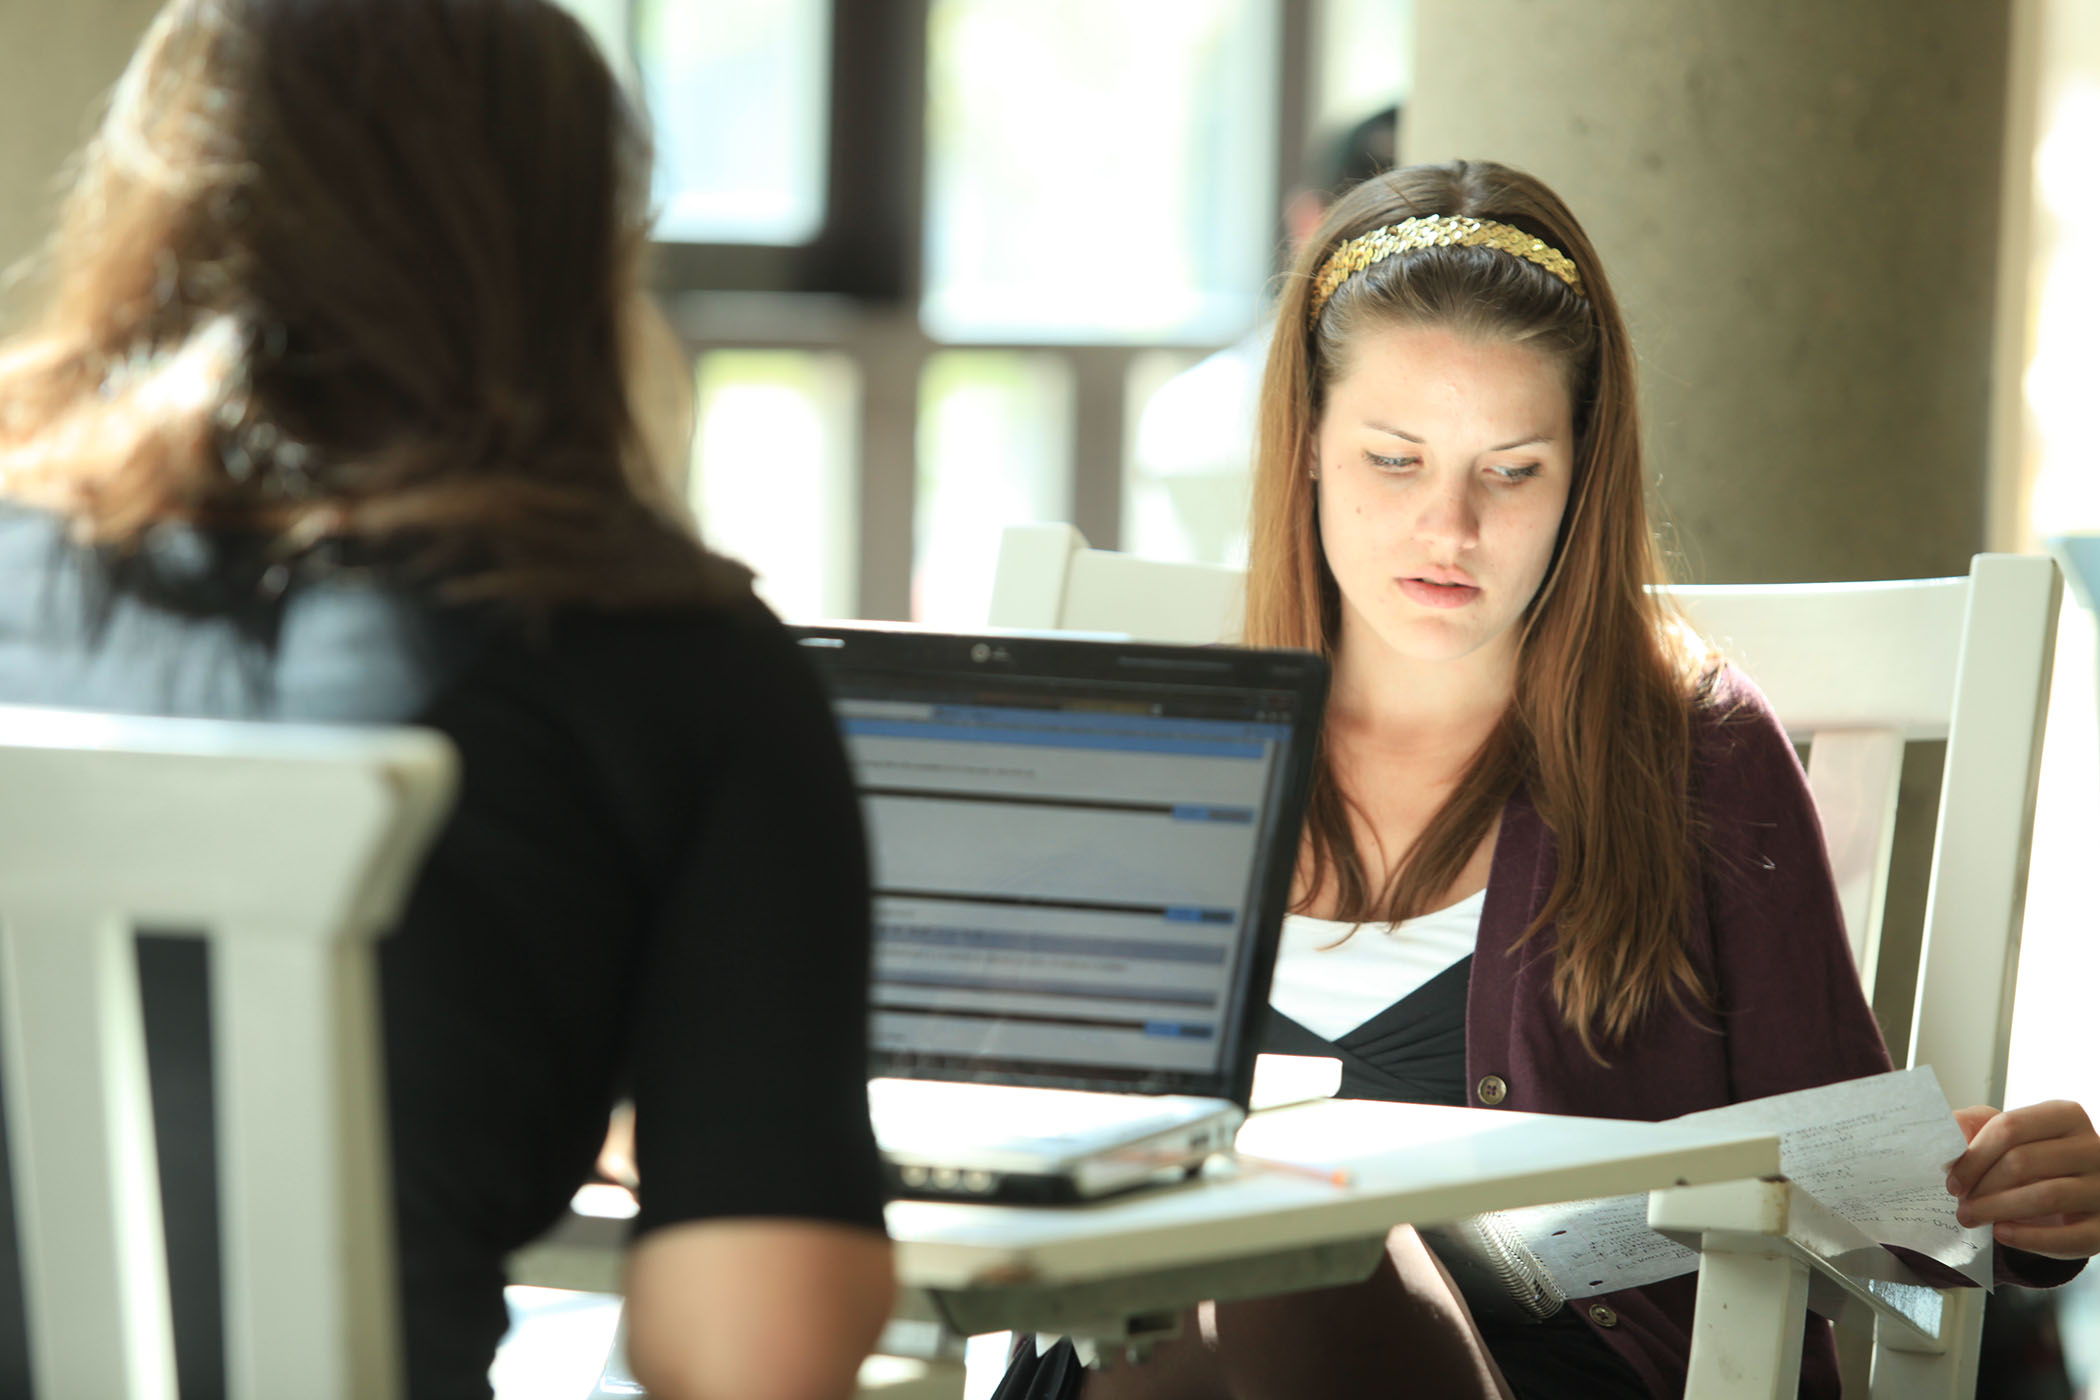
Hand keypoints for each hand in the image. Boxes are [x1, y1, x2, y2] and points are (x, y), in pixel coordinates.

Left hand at [1945, 1101, 2099, 1258]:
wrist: (2073, 1195)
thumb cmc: (2032, 1159)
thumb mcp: (2007, 1135)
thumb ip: (1973, 1126)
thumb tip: (1943, 1126)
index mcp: (2065, 1116)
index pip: (2010, 1127)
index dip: (1974, 1156)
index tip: (1952, 1181)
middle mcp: (2093, 1148)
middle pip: (2024, 1162)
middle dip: (1982, 1186)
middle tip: (1960, 1205)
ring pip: (2046, 1196)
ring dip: (1998, 1210)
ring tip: (1970, 1218)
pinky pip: (2071, 1237)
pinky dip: (2031, 1239)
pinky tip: (2002, 1234)